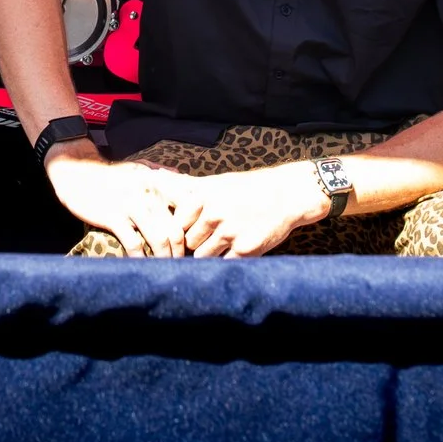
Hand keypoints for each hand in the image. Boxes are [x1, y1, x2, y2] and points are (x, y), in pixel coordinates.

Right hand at [46, 147, 199, 256]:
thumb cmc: (110, 173)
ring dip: (165, 258)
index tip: (193, 242)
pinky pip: (133, 244)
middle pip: (177, 229)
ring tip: (165, 268)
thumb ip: (162, 172)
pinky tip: (142, 265)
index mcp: (158, 182)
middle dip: (181, 251)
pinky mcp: (114, 217)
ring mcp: (131, 205)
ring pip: (159, 238)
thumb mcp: (139, 167)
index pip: (189, 207)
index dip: (195, 228)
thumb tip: (182, 176)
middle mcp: (149, 193)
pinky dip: (141, 258)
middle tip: (181, 264)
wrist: (76, 170)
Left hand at [182, 163, 327, 257]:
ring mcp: (229, 233)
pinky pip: (223, 264)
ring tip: (221, 247)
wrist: (287, 195)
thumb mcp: (217, 182)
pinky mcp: (244, 250)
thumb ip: (185, 185)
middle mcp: (213, 214)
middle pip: (188, 242)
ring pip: (203, 256)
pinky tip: (233, 253)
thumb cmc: (249, 188)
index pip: (176, 224)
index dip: (179, 233)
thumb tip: (155, 177)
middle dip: (195, 245)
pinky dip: (225, 262)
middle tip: (206, 242)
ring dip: (209, 255)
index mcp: (203, 197)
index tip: (185, 235)